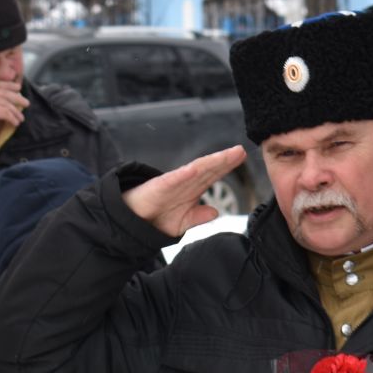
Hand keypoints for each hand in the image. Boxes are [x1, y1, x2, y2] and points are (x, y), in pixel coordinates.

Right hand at [0, 79, 29, 150]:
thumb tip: (9, 95)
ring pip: (5, 103)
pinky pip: (5, 113)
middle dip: (17, 97)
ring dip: (16, 111)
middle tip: (26, 103)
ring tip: (20, 118)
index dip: (8, 85)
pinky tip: (15, 123)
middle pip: (2, 92)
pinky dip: (12, 118)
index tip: (18, 88)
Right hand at [122, 147, 247, 237]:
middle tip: (240, 151)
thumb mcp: (182, 222)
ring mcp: (173, 183)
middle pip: (208, 169)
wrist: (131, 221)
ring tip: (227, 155)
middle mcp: (185, 182)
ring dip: (211, 162)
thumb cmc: (156, 218)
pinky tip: (197, 168)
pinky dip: (185, 173)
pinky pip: (173, 179)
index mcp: (191, 189)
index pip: (212, 174)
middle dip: (224, 160)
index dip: (227, 165)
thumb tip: (215, 212)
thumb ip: (198, 217)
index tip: (241, 156)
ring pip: (195, 170)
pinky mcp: (159, 187)